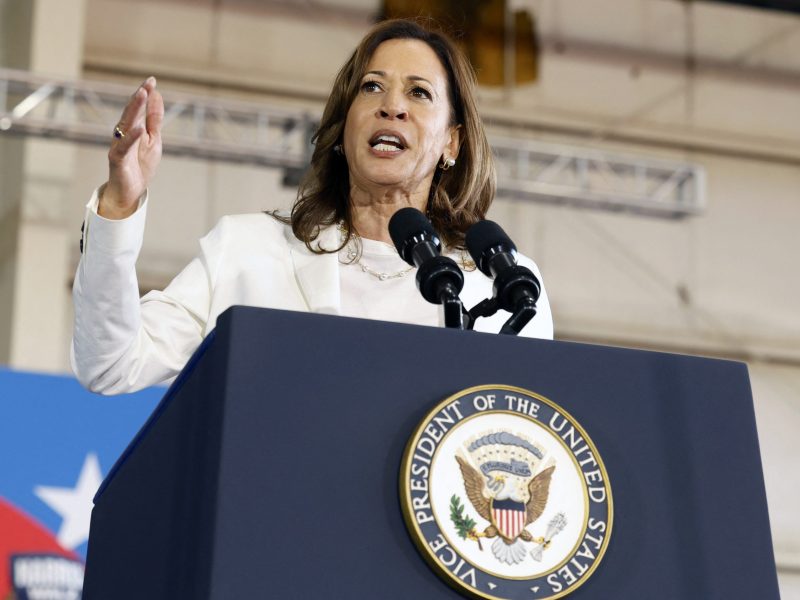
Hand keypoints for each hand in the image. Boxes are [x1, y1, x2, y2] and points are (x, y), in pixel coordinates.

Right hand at [99, 76, 163, 218]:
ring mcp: (119, 145)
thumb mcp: (154, 140)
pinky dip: (131, 137)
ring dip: (134, 109)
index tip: (152, 80)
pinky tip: (140, 128)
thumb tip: (157, 96)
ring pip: (125, 124)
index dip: (145, 94)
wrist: (130, 192)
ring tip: (142, 95)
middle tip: (147, 83)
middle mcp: (123, 134)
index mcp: (133, 129)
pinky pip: (123, 147)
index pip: (139, 108)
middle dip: (139, 97)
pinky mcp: (117, 159)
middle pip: (131, 112)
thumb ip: (154, 120)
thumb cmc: (140, 165)